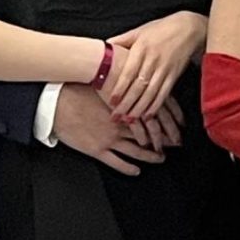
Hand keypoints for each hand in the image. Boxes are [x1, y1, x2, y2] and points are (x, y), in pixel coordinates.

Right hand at [53, 82, 171, 176]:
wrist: (58, 100)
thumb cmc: (80, 86)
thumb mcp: (107, 78)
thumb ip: (126, 77)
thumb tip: (139, 69)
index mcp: (127, 105)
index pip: (157, 112)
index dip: (171, 118)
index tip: (180, 123)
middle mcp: (123, 123)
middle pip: (151, 131)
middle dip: (166, 138)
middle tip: (177, 143)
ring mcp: (111, 138)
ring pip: (138, 149)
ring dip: (152, 155)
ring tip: (161, 158)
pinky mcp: (98, 149)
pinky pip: (117, 161)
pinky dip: (129, 168)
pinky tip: (137, 170)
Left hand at [104, 11, 206, 119]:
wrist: (188, 28)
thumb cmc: (161, 29)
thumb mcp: (139, 30)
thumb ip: (122, 40)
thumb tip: (105, 45)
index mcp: (141, 49)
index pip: (129, 72)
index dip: (120, 88)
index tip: (111, 101)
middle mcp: (153, 60)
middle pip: (138, 86)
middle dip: (127, 104)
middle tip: (116, 117)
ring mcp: (164, 69)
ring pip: (150, 93)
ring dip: (139, 108)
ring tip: (129, 120)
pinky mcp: (174, 75)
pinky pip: (164, 93)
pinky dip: (156, 106)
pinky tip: (148, 116)